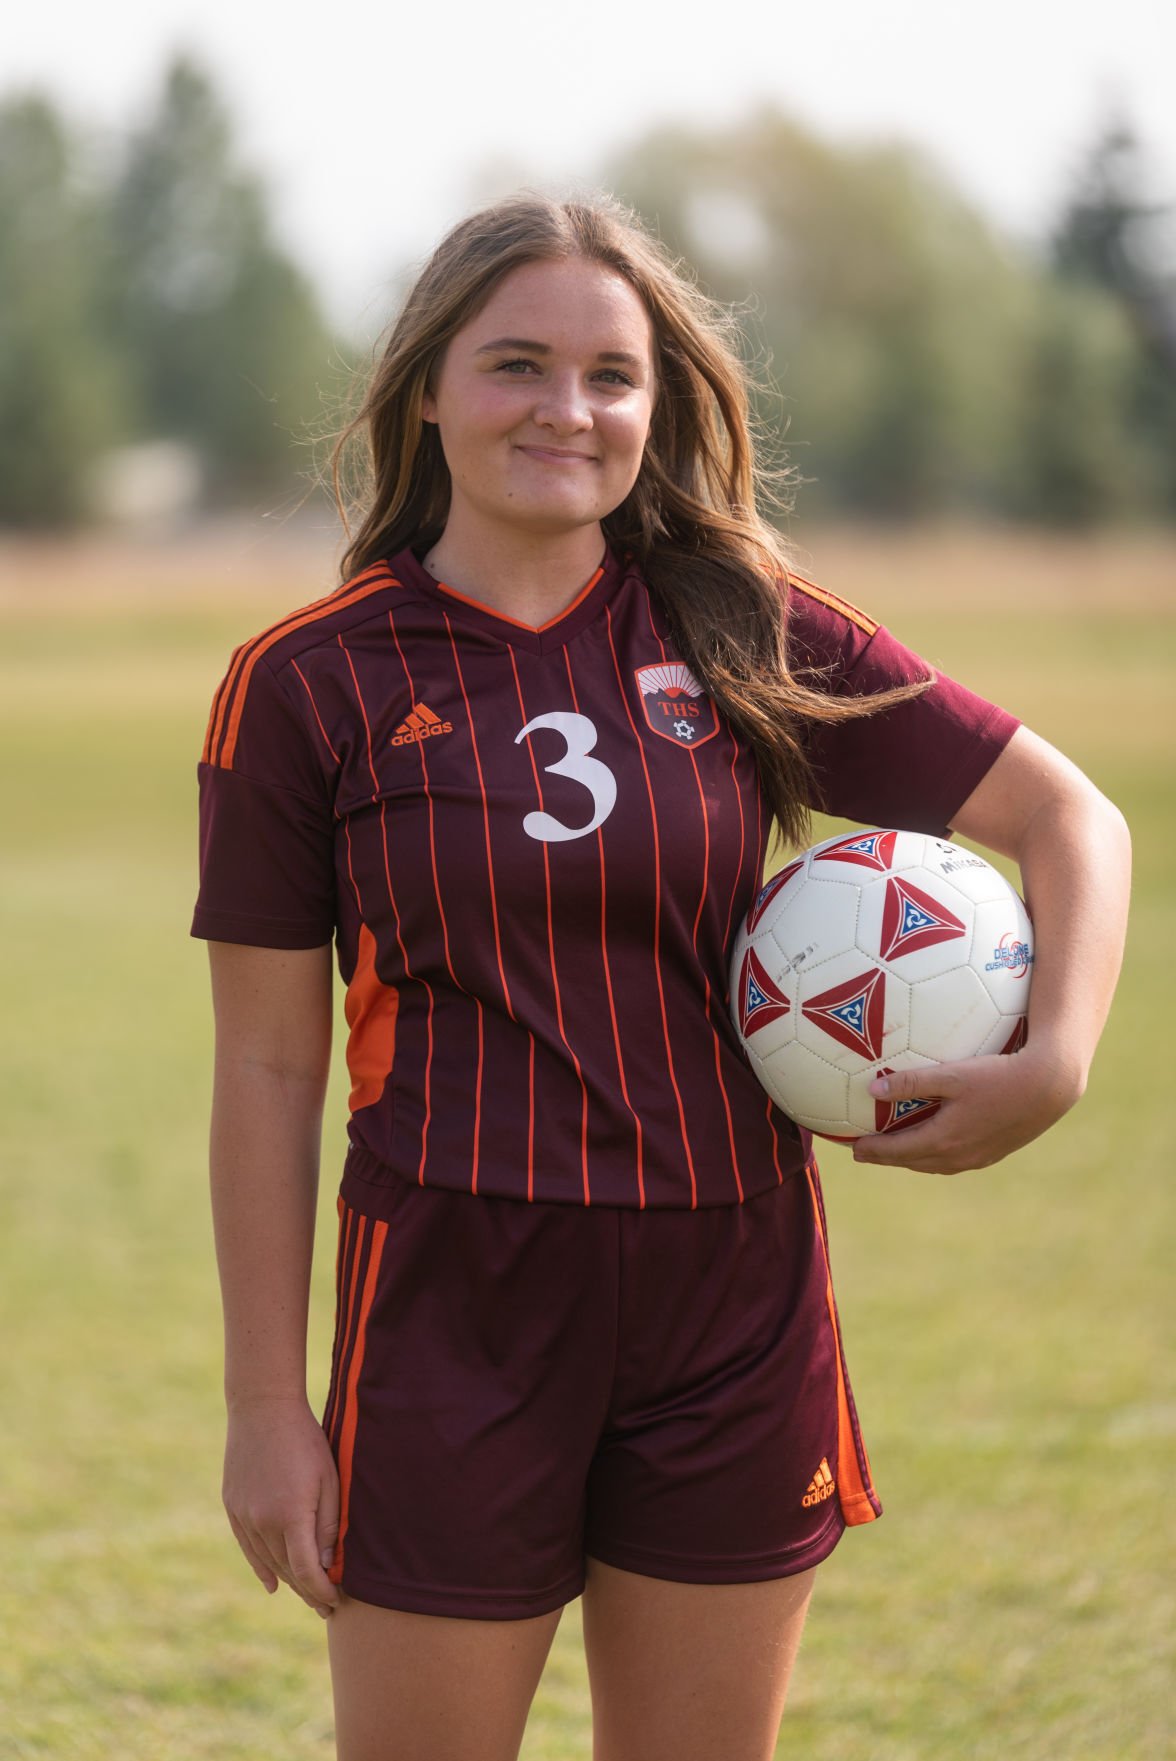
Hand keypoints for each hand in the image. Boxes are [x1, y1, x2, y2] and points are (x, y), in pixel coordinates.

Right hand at [222, 1396, 340, 1618]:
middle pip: (287, 1571)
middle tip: (327, 1607)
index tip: (337, 1601)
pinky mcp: (233, 1508)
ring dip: (288, 1582)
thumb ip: (328, 1525)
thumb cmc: (305, 1441)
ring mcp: (244, 1516)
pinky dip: (261, 1568)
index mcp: (290, 1516)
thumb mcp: (328, 1479)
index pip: (307, 1571)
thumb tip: (329, 1565)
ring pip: (268, 1562)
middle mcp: (263, 1523)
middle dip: (309, 1591)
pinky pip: (248, 1548)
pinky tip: (273, 1584)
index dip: (322, 1591)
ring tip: (307, 1595)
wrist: (262, 1408)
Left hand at [850, 1045, 1083, 1173]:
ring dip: (911, 1159)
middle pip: (912, 1162)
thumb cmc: (997, 1076)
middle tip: (864, 1153)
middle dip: (886, 1158)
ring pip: (934, 1164)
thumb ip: (911, 1081)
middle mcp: (958, 1156)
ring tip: (894, 1151)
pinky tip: (934, 1144)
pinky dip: (934, 1156)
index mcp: (943, 1141)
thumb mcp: (951, 1074)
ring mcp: (977, 1158)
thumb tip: (872, 1087)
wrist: (1047, 1089)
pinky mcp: (993, 1153)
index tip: (852, 1149)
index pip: (896, 1151)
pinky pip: (953, 1161)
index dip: (872, 1151)